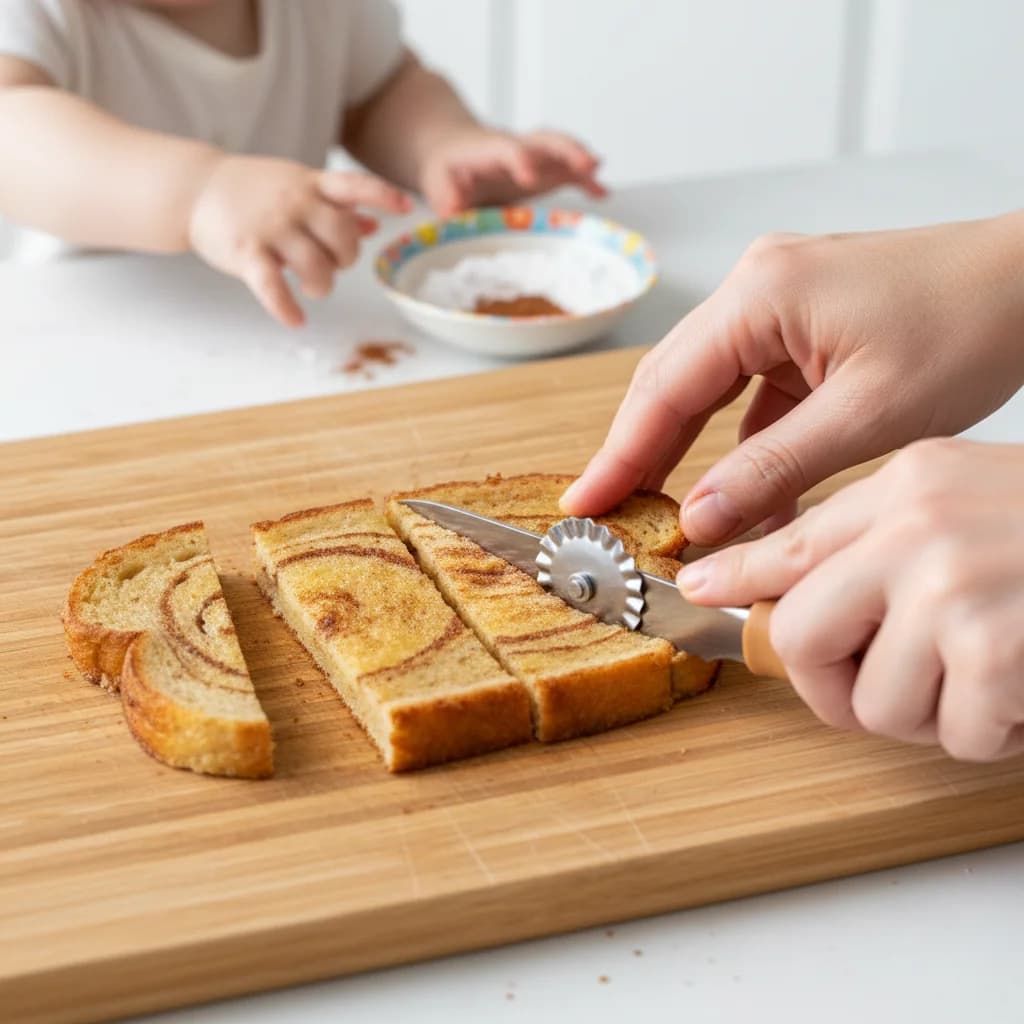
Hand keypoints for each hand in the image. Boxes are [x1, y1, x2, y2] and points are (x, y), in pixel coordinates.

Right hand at [188, 156, 411, 325]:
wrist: (195, 189)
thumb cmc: (255, 192)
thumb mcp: (297, 188)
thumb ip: (335, 206)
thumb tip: (374, 225)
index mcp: (310, 184)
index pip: (354, 184)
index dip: (382, 195)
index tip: (406, 209)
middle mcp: (293, 202)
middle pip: (342, 236)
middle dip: (346, 258)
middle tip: (333, 264)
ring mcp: (270, 227)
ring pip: (314, 265)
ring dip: (322, 285)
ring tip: (314, 287)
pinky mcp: (246, 251)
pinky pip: (272, 285)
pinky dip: (286, 307)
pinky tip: (295, 320)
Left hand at [420, 128, 606, 215]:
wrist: (453, 150)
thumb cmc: (445, 168)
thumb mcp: (436, 180)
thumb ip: (445, 193)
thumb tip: (453, 207)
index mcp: (488, 149)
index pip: (507, 149)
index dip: (520, 160)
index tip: (529, 177)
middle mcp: (516, 147)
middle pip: (544, 140)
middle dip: (565, 150)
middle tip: (584, 163)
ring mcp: (533, 157)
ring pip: (560, 149)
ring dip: (580, 159)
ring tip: (598, 172)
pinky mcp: (543, 170)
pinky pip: (567, 171)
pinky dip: (586, 181)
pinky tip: (603, 193)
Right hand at [561, 216, 1023, 543]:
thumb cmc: (971, 325)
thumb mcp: (869, 415)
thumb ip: (773, 467)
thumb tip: (700, 516)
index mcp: (760, 295)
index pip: (664, 386)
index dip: (618, 454)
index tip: (583, 504)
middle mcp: (755, 288)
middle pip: (672, 382)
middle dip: (638, 453)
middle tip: (607, 515)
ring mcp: (776, 304)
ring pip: (705, 388)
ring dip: (684, 449)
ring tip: (656, 510)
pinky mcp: (799, 327)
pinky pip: (750, 391)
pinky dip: (739, 442)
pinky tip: (738, 492)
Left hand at [677, 439, 1023, 760]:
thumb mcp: (968, 497)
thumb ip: (888, 537)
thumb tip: (817, 594)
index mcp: (906, 486)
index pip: (792, 544)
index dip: (736, 578)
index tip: (697, 593)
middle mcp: (913, 528)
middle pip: (800, 636)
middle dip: (832, 687)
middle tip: (880, 694)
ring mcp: (947, 586)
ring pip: (875, 704)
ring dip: (929, 717)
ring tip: (985, 683)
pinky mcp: (992, 648)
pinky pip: (955, 735)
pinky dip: (991, 734)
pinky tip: (1022, 694)